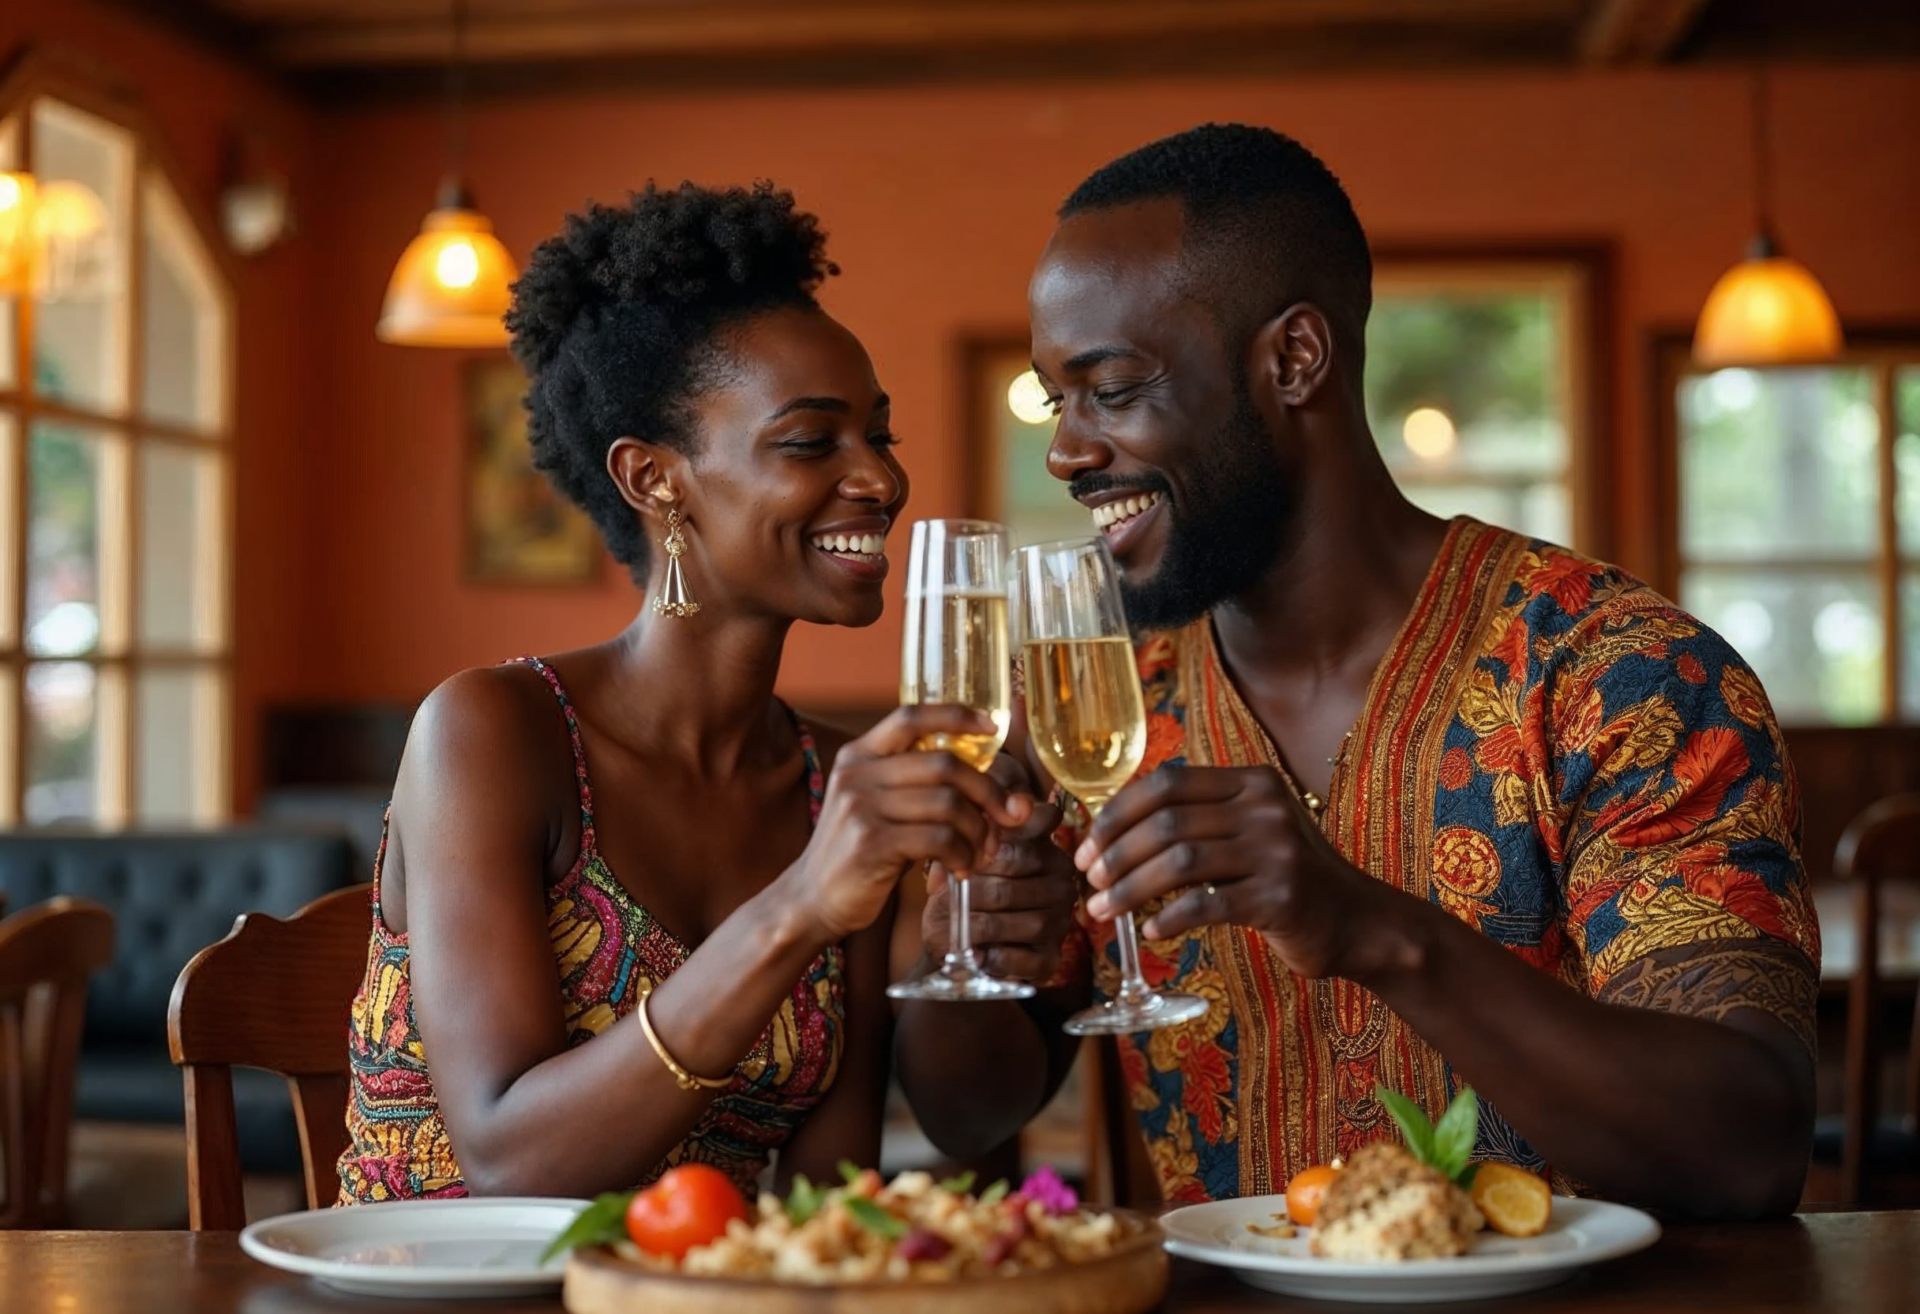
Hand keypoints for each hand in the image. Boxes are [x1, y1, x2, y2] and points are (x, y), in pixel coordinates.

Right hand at [783, 707, 1031, 944]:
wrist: (812, 898)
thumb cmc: (862, 850)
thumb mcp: (881, 805)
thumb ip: (926, 787)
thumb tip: (1007, 794)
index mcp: (860, 754)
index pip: (911, 716)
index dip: (956, 716)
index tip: (990, 727)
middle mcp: (857, 773)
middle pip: (945, 764)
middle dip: (988, 792)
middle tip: (1006, 819)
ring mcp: (860, 806)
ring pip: (949, 803)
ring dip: (978, 831)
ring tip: (980, 853)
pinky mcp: (871, 843)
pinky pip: (939, 838)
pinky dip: (962, 853)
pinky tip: (960, 868)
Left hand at [920, 753, 1076, 981]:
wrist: (952, 941)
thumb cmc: (958, 887)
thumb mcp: (959, 851)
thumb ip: (967, 827)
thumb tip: (968, 814)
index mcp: (1045, 846)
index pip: (1031, 832)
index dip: (996, 842)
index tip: (965, 854)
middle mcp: (1062, 880)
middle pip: (1017, 876)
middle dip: (976, 886)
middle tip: (947, 894)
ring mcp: (1060, 920)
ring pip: (1019, 918)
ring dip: (981, 923)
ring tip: (954, 925)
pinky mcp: (1050, 959)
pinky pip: (1024, 959)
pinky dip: (995, 959)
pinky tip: (973, 955)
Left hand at [1074, 765, 1386, 980]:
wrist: (1357, 922)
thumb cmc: (1285, 878)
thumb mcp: (1249, 830)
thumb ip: (1199, 818)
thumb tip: (1114, 826)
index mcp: (1251, 782)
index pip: (1167, 783)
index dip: (1118, 813)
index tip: (1086, 846)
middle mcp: (1266, 808)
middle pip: (1167, 822)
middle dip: (1115, 854)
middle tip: (1088, 882)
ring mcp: (1277, 852)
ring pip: (1180, 862)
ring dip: (1130, 889)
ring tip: (1102, 911)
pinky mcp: (1281, 898)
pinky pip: (1208, 905)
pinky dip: (1170, 918)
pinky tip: (1150, 931)